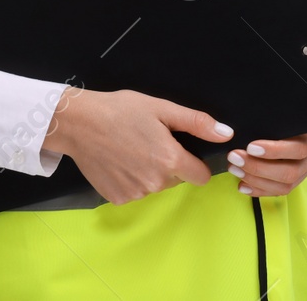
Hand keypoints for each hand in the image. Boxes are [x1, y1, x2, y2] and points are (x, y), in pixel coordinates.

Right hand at [41, 87, 232, 205]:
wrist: (79, 123)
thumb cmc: (122, 111)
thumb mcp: (162, 109)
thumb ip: (197, 123)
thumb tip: (227, 134)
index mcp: (170, 160)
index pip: (201, 177)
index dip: (195, 163)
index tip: (183, 150)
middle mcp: (154, 183)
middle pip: (176, 179)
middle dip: (170, 164)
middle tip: (150, 141)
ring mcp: (134, 194)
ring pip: (155, 186)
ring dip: (150, 172)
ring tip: (132, 148)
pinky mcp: (116, 198)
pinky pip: (135, 192)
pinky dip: (131, 179)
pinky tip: (119, 161)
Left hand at [224, 84, 306, 196]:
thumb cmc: (296, 107)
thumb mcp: (289, 104)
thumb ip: (275, 114)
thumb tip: (247, 117)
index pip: (299, 148)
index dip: (274, 151)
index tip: (250, 146)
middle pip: (291, 171)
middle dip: (258, 168)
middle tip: (235, 158)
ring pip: (286, 185)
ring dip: (257, 180)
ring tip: (236, 170)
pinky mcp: (300, 176)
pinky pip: (282, 190)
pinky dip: (261, 190)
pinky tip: (244, 185)